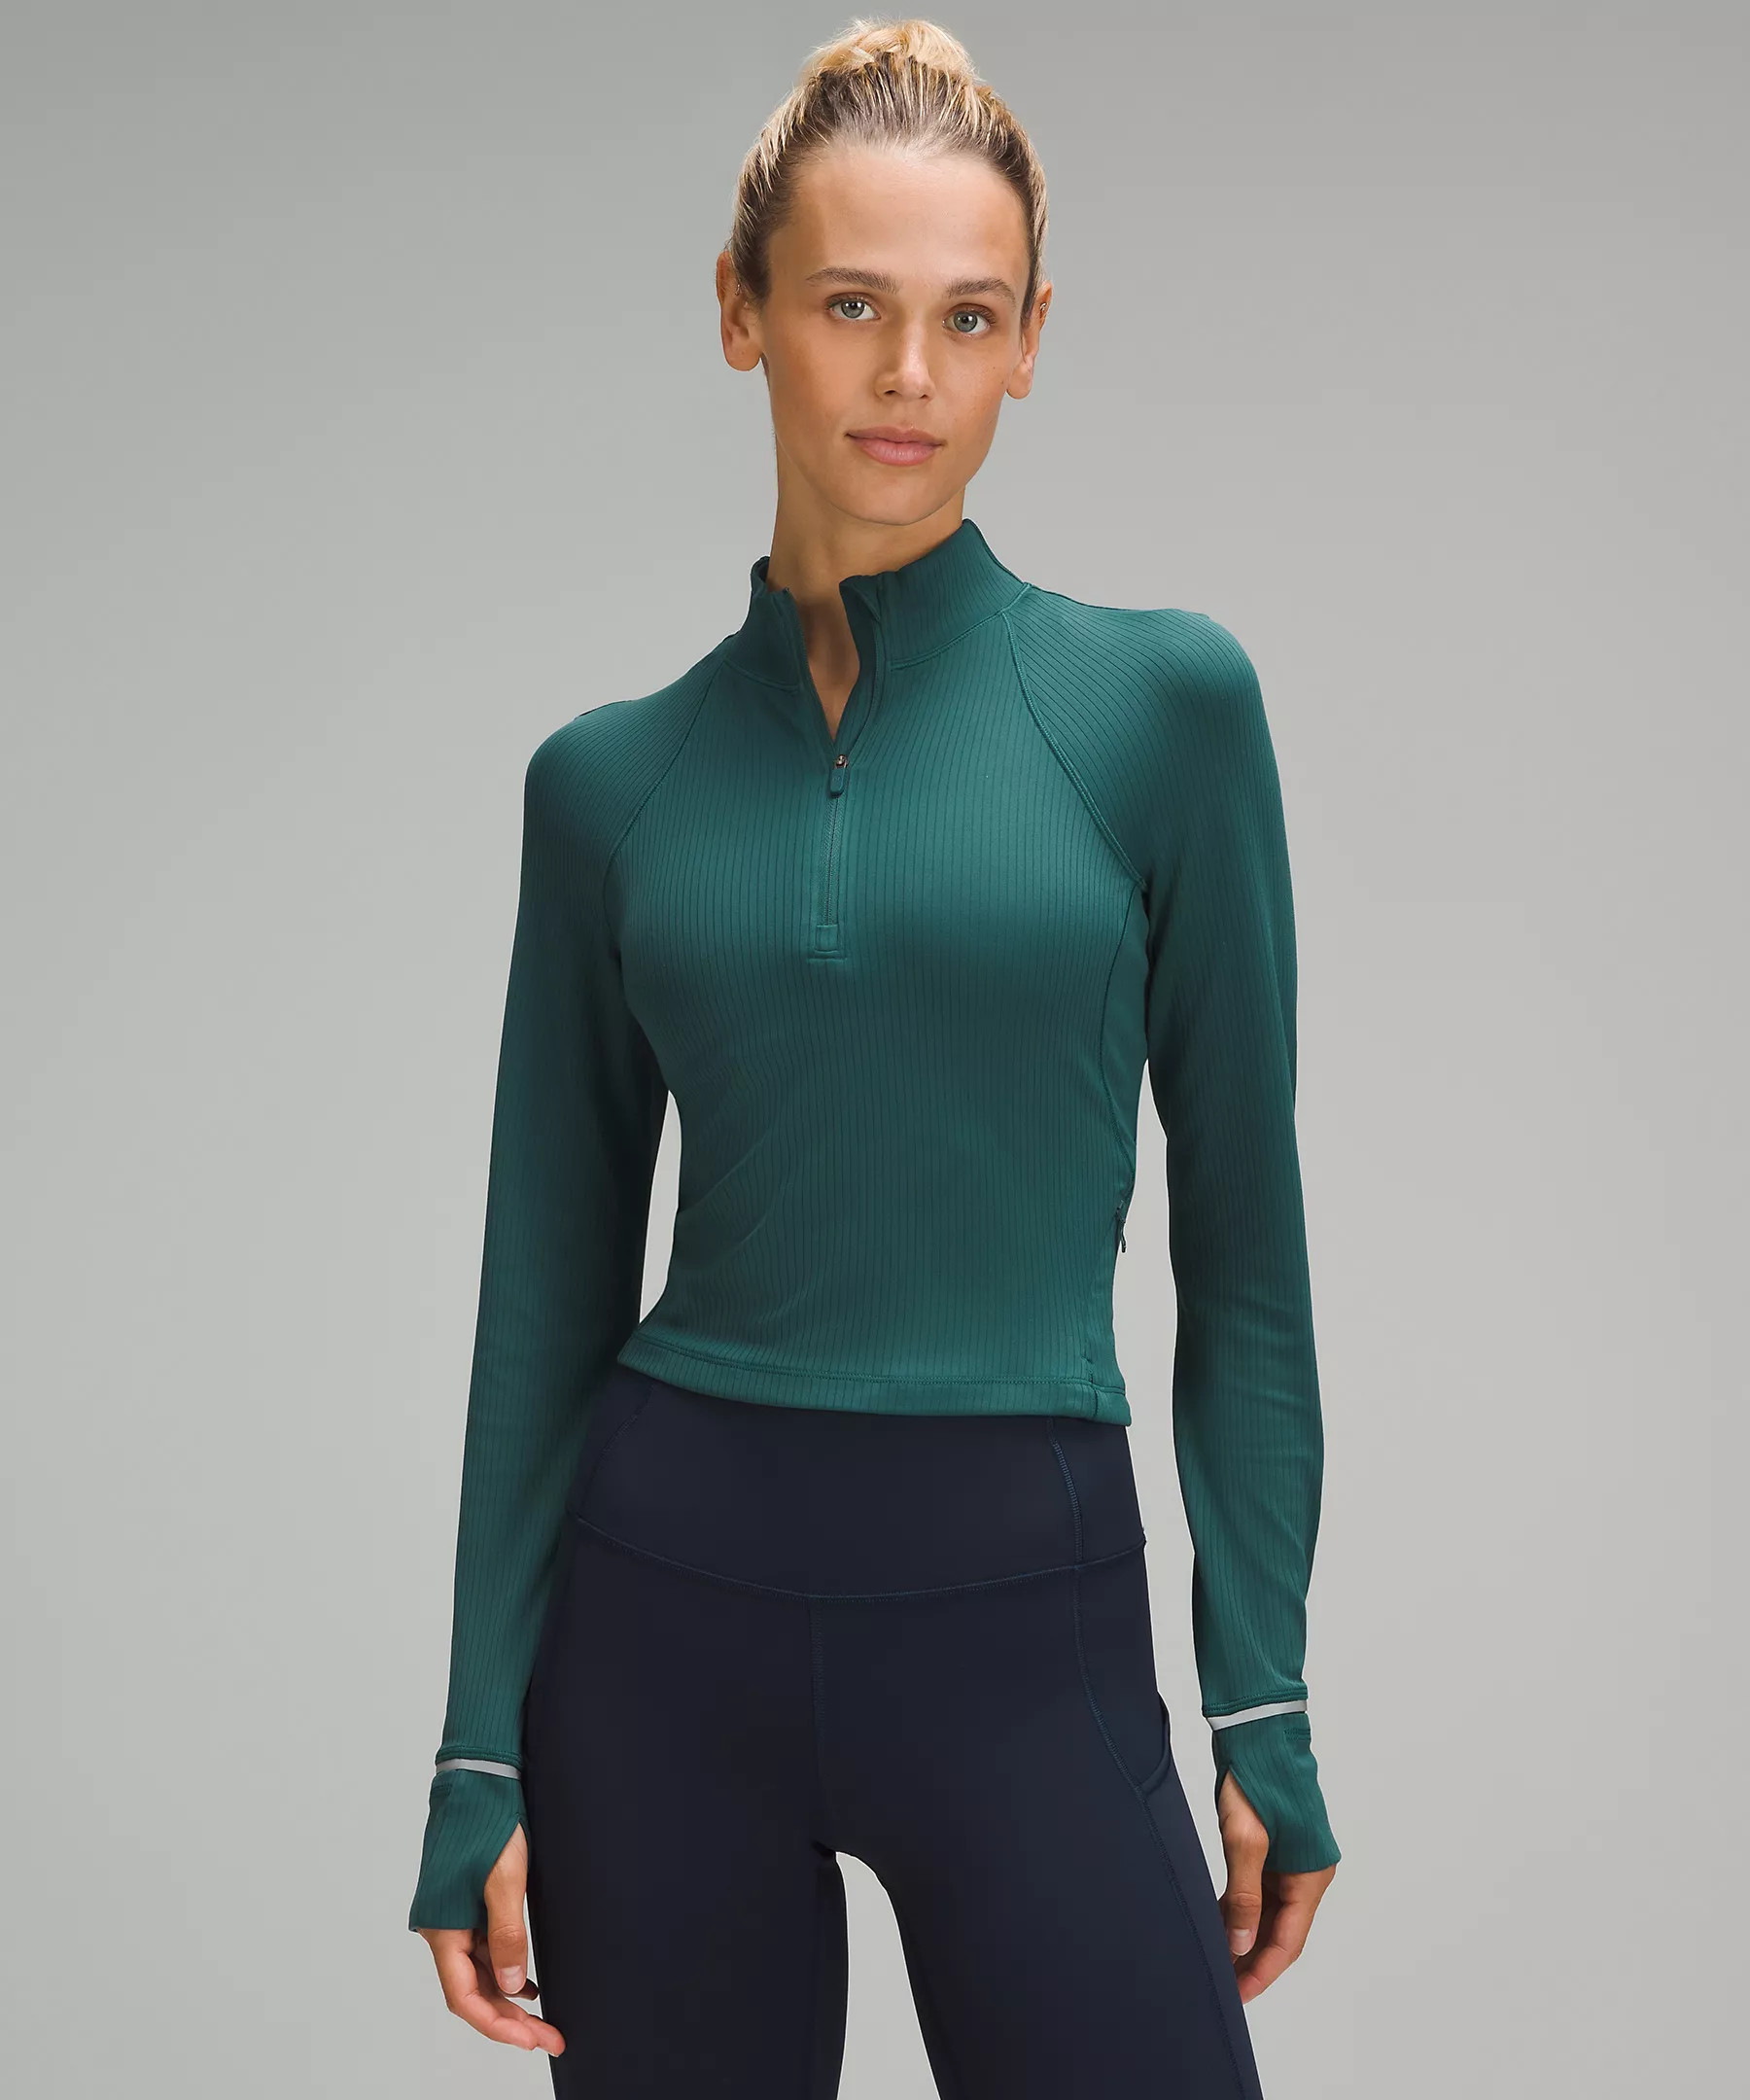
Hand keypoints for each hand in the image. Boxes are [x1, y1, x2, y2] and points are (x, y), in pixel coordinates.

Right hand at [417, 1823, 565, 2054]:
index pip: (464, 1997)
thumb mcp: (505, 1881)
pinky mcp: (467, 1905)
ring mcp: (455, 1918)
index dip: (496, 2025)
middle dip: (508, 2020)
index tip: (530, 2040)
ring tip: (543, 2018)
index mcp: (442, 1929)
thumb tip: (512, 1988)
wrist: (478, 1780)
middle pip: (472, 1991)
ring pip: (479, 1973)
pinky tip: (527, 1983)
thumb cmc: (486, 1823)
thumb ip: (507, 1936)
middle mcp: (442, 1929)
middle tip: (548, 2036)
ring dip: (508, 1998)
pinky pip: (484, 1950)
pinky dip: (505, 1969)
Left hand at [1216, 1771, 1336, 2003]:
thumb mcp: (1245, 1839)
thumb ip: (1244, 1897)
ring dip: (1245, 1936)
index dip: (1262, 1971)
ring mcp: (1290, 1860)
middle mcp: (1307, 1872)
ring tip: (1215, 1960)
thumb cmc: (1256, 1776)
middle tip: (1221, 1984)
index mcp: (1311, 1875)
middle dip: (1252, 1959)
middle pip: (1281, 1931)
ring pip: (1269, 1913)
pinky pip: (1259, 1891)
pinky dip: (1241, 1909)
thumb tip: (1239, 1947)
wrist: (1255, 1728)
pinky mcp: (1273, 1847)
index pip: (1288, 1941)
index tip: (1237, 1994)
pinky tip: (1216, 1922)